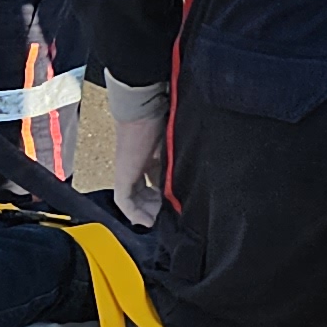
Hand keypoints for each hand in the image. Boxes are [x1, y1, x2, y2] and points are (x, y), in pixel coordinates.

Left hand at [100, 76, 168, 230]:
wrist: (142, 106)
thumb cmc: (161, 115)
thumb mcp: (176, 141)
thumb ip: (181, 156)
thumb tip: (204, 165)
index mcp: (150, 154)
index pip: (155, 179)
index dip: (164, 193)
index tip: (175, 202)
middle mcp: (137, 163)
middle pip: (144, 191)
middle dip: (156, 205)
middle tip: (168, 213)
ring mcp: (127, 170)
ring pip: (134, 198)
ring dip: (148, 211)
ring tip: (160, 217)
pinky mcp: (122, 175)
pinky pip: (125, 201)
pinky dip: (135, 214)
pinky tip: (147, 221)